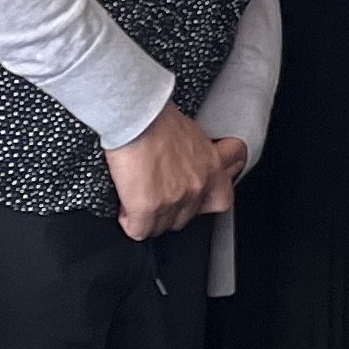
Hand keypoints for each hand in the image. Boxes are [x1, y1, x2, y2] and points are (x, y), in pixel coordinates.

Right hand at [103, 104, 233, 240]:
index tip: (194, 197)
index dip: (206, 199)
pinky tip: (125, 208)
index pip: (223, 198)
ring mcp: (175, 199)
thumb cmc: (158, 118)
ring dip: (149, 218)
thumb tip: (181, 164)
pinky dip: (129, 222)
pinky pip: (139, 231)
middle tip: (154, 196)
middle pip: (186, 217)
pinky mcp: (148, 207)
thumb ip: (195, 157)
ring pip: (162, 227)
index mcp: (212, 166)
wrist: (138, 117)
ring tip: (136, 199)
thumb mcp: (192, 135)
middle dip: (169, 210)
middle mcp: (199, 185)